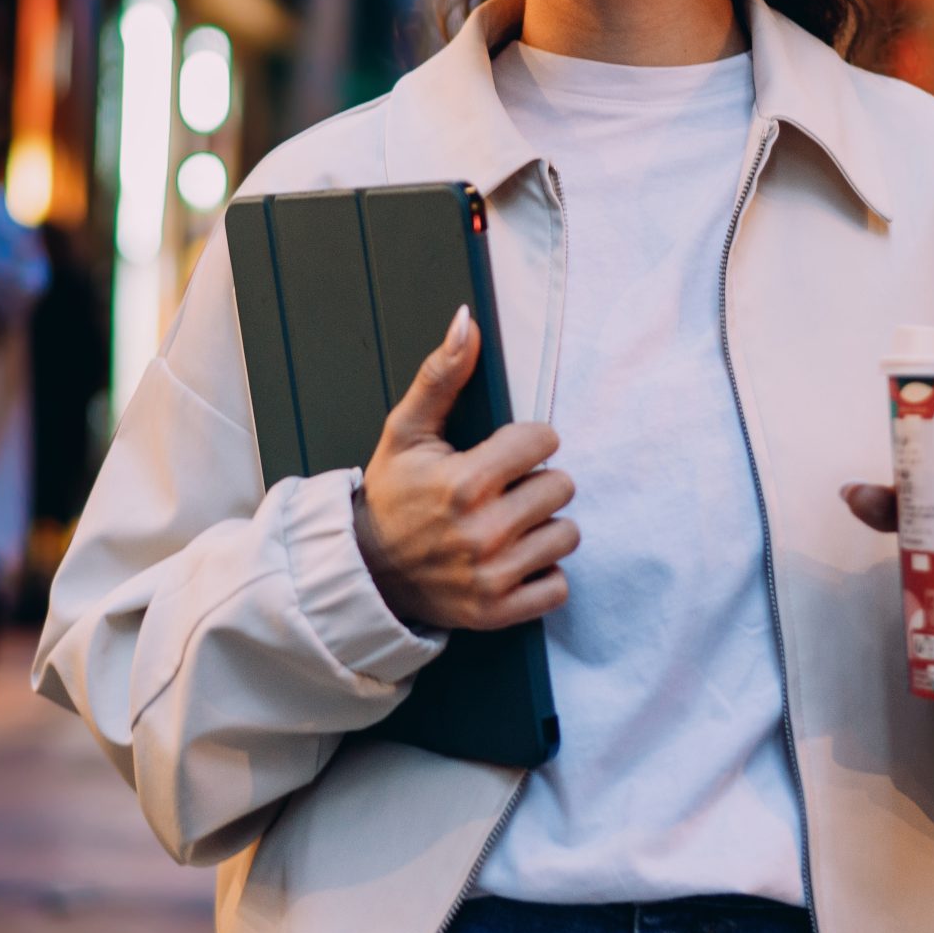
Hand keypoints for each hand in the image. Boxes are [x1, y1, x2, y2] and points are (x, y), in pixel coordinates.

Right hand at [357, 306, 577, 630]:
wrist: (366, 572)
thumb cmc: (391, 496)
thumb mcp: (406, 431)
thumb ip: (441, 375)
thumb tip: (467, 320)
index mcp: (463, 483)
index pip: (543, 442)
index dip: (527, 442)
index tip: (505, 453)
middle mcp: (482, 533)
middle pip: (562, 488)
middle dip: (537, 484)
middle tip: (503, 492)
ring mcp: (492, 578)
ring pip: (567, 535)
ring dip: (544, 528)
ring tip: (508, 525)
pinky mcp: (497, 612)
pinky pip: (559, 587)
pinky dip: (542, 574)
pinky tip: (513, 561)